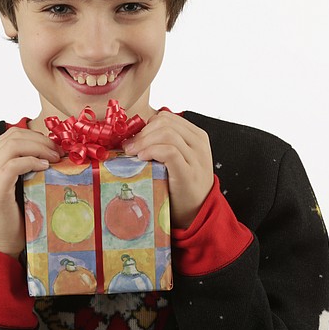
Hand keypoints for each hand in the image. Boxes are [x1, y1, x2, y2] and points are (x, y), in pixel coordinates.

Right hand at [0, 128, 60, 256]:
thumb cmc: (9, 214)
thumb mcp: (14, 183)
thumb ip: (21, 166)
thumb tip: (49, 151)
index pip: (12, 134)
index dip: (36, 136)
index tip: (55, 147)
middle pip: (14, 136)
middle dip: (41, 140)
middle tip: (59, 152)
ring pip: (13, 145)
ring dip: (39, 148)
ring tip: (55, 159)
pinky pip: (13, 164)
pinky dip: (32, 161)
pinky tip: (44, 167)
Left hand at [122, 111, 213, 228]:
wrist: (196, 212)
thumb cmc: (181, 185)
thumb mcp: (178, 159)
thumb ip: (165, 144)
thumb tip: (133, 135)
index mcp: (196, 136)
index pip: (167, 117)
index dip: (146, 125)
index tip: (133, 138)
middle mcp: (199, 144)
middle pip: (165, 123)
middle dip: (142, 132)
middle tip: (129, 147)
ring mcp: (196, 158)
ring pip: (167, 134)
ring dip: (144, 141)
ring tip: (133, 153)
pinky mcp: (188, 173)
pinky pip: (169, 151)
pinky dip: (152, 151)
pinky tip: (142, 158)